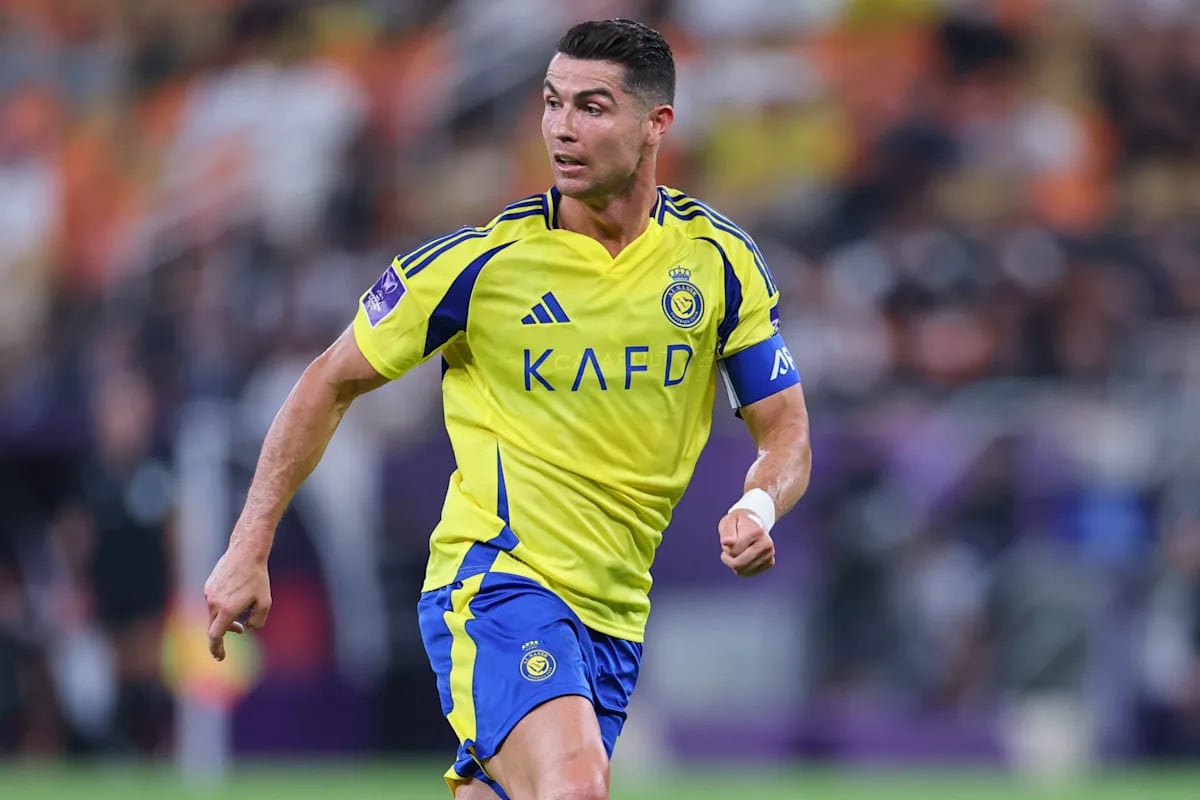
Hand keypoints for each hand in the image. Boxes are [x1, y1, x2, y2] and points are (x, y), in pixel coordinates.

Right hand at [203, 543, 271, 660]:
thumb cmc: (258, 577)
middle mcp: (213, 603)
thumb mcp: (264, 603)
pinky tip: (238, 594)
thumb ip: (257, 621)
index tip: (220, 657)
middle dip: (226, 631)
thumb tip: (249, 628)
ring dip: (227, 616)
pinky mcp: (209, 585)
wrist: (246, 552)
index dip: (216, 649)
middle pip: (215, 626)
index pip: (215, 636)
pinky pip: (214, 601)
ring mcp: (209, 593)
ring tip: (245, 606)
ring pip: (215, 613)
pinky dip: (223, 605)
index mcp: (226, 610)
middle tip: (240, 630)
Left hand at [718, 509, 775, 576]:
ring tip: (737, 551)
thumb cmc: (739, 522)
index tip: (727, 539)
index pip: (734, 550)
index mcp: (758, 532)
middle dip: (729, 558)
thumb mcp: (729, 521)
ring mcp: (769, 555)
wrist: (755, 523)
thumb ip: (726, 532)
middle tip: (728, 549)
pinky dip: (741, 567)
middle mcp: (767, 545)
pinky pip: (747, 573)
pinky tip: (743, 557)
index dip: (726, 547)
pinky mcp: (769, 563)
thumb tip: (725, 542)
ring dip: (734, 562)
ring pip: (741, 571)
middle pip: (738, 564)